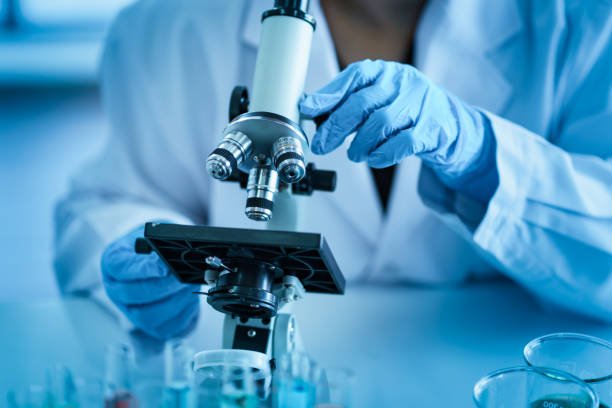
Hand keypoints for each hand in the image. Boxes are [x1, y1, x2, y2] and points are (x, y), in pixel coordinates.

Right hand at [101, 226, 199, 339]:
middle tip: (183, 277)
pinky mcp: (150, 326)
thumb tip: (171, 257)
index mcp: (113, 264)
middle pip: (134, 295)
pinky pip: (166, 329)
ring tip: (191, 287)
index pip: (121, 268)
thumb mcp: (154, 234)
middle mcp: (117, 290)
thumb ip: (160, 241)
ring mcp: (131, 311)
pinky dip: (182, 315)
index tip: (163, 266)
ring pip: (148, 317)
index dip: (142, 269)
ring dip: (174, 303)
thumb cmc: (155, 246)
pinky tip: (191, 300)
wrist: (156, 258)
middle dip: (163, 287)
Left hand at [299, 59, 497, 201]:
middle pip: (363, 102)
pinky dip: (381, 155)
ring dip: (359, 144)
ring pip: (380, 123)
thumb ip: (347, 102)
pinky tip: (374, 157)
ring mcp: (421, 104)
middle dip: (336, 126)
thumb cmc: (404, 112)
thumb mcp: (377, 100)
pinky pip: (401, 143)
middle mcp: (404, 82)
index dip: (328, 94)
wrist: (451, 126)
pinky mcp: (432, 129)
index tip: (308, 109)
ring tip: (354, 154)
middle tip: (322, 144)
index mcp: (386, 72)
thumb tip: (310, 108)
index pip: (354, 77)